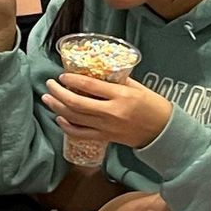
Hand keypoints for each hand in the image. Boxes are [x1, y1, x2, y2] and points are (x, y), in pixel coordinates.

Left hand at [42, 73, 172, 149]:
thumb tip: (96, 73)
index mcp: (121, 96)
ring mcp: (106, 127)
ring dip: (57, 107)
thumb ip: (116, 81)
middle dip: (59, 93)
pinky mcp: (105, 138)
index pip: (90, 86)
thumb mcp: (137, 88)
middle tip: (49, 84)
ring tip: (47, 98)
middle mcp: (111, 112)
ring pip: (75, 118)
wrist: (163, 132)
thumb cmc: (153, 106)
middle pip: (77, 103)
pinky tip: (59, 118)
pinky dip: (67, 126)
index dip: (72, 80)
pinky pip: (81, 133)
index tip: (62, 75)